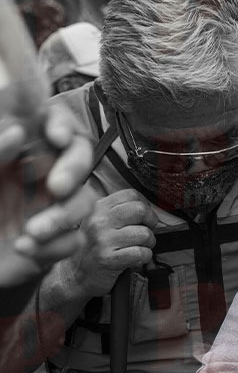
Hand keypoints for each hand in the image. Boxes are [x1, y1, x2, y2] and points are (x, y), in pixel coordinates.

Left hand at [0, 104, 94, 287]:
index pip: (57, 123)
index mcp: (23, 152)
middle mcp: (43, 175)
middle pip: (81, 158)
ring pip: (85, 201)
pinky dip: (53, 246)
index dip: (64, 124)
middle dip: (75, 168)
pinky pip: (74, 239)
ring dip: (64, 215)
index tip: (57, 136)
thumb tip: (17, 132)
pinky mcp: (56, 240)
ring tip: (33, 230)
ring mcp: (52, 207)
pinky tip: (25, 248)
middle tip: (58, 186)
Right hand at [67, 189, 156, 297]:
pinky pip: (141, 253)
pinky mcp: (107, 259)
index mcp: (97, 208)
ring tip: (138, 246)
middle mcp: (98, 222)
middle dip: (150, 222)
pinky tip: (136, 258)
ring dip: (148, 243)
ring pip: (144, 234)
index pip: (131, 195)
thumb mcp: (98, 221)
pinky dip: (145, 256)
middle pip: (140, 210)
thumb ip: (117, 209)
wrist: (75, 275)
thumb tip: (146, 205)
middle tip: (145, 231)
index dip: (144, 206)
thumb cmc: (93, 247)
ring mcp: (102, 240)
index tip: (143, 217)